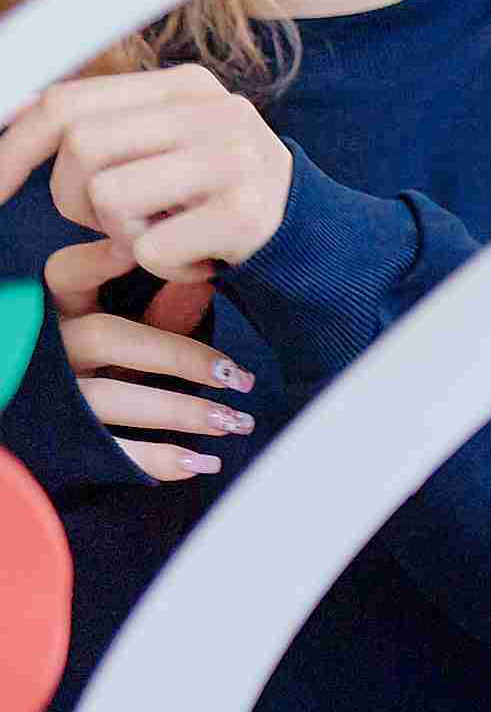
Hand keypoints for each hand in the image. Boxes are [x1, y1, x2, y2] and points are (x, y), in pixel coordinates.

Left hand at [0, 67, 293, 282]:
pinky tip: (197, 259)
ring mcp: (235, 159)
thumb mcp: (165, 146)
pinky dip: (161, 268)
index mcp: (186, 86)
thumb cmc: (215, 199)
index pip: (68, 100)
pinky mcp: (246, 214)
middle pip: (80, 146)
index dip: (13, 146)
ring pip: (107, 197)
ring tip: (165, 233)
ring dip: (122, 233)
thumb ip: (104, 124)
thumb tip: (11, 104)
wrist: (312, 243)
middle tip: (116, 220)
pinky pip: (148, 249)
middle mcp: (216, 110)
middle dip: (75, 197)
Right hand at [41, 241, 248, 482]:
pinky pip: (108, 453)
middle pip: (104, 338)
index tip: (131, 250)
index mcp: (55, 313)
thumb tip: (205, 281)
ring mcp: (50, 398)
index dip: (93, 261)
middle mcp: (45, 350)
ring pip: (110, 399)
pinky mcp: (61, 444)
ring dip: (181, 411)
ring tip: (235, 421)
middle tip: (235, 375)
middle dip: (178, 356)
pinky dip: (159, 461)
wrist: (33, 431)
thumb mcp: (109, 334)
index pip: (64, 276)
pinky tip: (203, 462)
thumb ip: (155, 311)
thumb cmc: (86, 369)